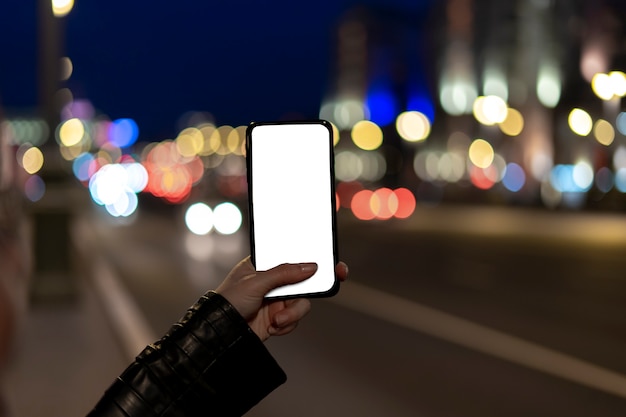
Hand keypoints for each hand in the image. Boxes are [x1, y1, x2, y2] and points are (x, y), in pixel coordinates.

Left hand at [216, 256, 348, 340]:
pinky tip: (272, 327)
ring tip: (278, 319)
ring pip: (302, 302)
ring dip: (293, 313)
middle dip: (316, 284)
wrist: (220, 335)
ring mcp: (276, 300)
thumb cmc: (228, 301)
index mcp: (263, 265)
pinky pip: (294, 319)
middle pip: (304, 279)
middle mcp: (272, 281)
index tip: (331, 257)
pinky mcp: (277, 318)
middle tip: (338, 277)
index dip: (312, 256)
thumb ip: (284, 273)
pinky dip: (286, 325)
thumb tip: (311, 267)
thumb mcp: (255, 283)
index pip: (292, 256)